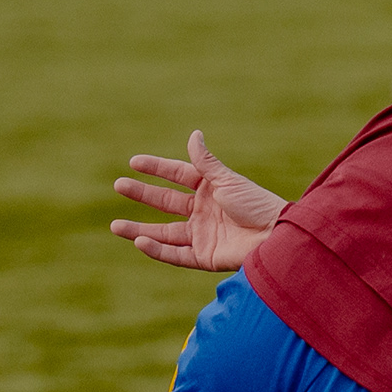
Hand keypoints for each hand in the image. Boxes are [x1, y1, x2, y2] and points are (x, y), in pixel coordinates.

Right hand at [111, 130, 285, 272]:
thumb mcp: (228, 180)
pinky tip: (139, 241)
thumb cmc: (257, 205)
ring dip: (139, 228)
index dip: (156, 168)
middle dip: (142, 194)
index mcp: (210, 189)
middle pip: (165, 202)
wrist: (277, 236)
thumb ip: (205, 162)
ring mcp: (202, 234)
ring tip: (114, 225)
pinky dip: (157, 250)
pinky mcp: (204, 257)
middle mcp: (202, 211)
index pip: (177, 175)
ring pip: (163, 232)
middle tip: (118, 185)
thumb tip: (194, 134)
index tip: (134, 162)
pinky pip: (175, 254)